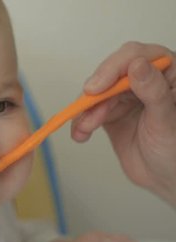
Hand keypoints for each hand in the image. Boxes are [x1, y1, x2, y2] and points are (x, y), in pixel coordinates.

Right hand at [71, 42, 175, 207]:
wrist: (166, 179)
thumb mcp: (167, 121)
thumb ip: (154, 91)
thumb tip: (137, 65)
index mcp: (167, 73)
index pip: (135, 56)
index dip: (112, 68)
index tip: (96, 88)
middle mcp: (144, 80)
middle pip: (110, 74)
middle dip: (95, 95)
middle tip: (86, 111)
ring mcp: (126, 96)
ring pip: (96, 94)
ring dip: (86, 111)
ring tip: (84, 129)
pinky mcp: (111, 112)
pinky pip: (89, 110)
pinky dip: (81, 122)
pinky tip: (81, 134)